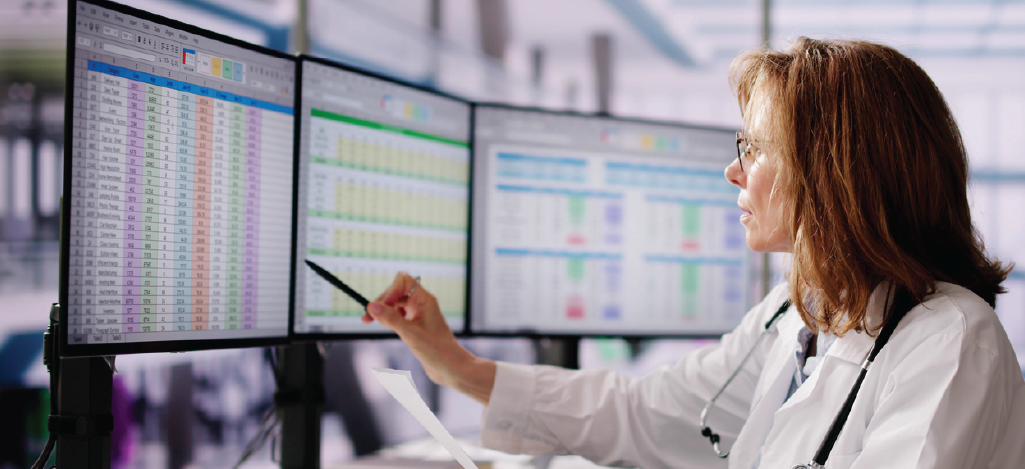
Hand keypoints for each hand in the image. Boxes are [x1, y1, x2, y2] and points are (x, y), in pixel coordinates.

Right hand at [363, 272, 495, 404]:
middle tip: (367, 317)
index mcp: (425, 300)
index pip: (403, 281)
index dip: (389, 290)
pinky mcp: (416, 326)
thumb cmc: (437, 350)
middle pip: (397, 292)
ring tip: (369, 320)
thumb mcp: (410, 334)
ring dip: (383, 310)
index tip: (380, 307)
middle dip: (382, 301)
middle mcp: (422, 304)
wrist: (451, 368)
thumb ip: (391, 319)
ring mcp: (419, 314)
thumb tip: (371, 306)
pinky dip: (388, 318)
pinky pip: (398, 315)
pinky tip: (384, 325)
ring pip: (396, 304)